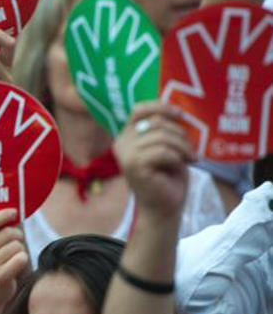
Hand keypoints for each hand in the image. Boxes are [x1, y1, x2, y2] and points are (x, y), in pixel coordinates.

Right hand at [0, 208, 27, 305]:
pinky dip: (23, 260)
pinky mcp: (0, 276)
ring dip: (20, 250)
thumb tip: (15, 213)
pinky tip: (15, 266)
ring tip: (12, 258)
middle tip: (14, 242)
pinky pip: (21, 258)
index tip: (14, 212)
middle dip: (17, 235)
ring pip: (17, 246)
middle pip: (8, 232)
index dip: (3, 214)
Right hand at [115, 102, 193, 218]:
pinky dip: (177, 158)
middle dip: (180, 134)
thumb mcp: (165, 146)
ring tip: (190, 158)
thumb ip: (163, 129)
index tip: (180, 114)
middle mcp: (121, 143)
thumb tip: (178, 110)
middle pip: (156, 122)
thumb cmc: (167, 177)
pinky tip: (182, 166)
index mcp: (126, 136)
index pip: (139, 110)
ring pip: (162, 137)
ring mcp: (125, 154)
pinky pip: (163, 152)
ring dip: (182, 147)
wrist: (164, 207)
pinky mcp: (134, 165)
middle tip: (191, 150)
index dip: (160, 107)